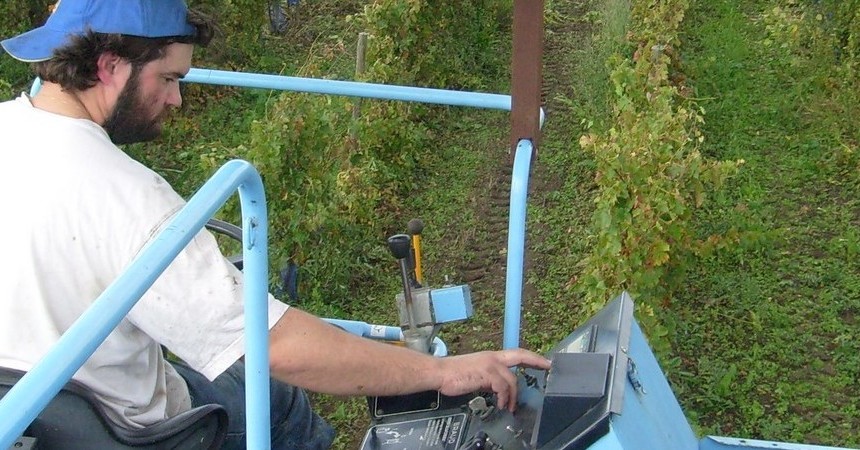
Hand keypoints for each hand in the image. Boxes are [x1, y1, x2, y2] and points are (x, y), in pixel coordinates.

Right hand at [436, 349, 550, 411]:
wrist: (439, 373)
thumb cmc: (454, 375)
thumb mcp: (476, 375)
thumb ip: (489, 379)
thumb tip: (497, 389)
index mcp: (491, 357)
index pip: (516, 354)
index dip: (532, 357)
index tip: (545, 361)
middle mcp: (492, 357)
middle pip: (520, 356)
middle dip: (536, 361)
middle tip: (547, 368)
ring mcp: (490, 364)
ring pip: (512, 379)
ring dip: (513, 396)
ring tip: (509, 406)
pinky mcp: (486, 373)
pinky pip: (502, 387)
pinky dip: (504, 397)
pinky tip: (500, 404)